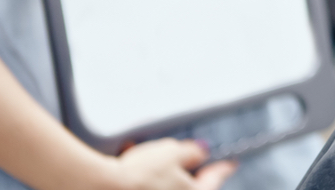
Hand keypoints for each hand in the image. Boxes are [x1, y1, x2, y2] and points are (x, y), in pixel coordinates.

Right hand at [108, 138, 236, 189]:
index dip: (222, 169)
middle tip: (188, 155)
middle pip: (187, 184)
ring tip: (148, 150)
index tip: (230, 163)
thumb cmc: (143, 173)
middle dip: (186, 168)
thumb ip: (191, 152)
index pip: (214, 180)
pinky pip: (143, 182)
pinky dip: (141, 170)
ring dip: (158, 166)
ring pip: (162, 182)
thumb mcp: (173, 153)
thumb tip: (201, 152)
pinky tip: (129, 153)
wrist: (104, 188)